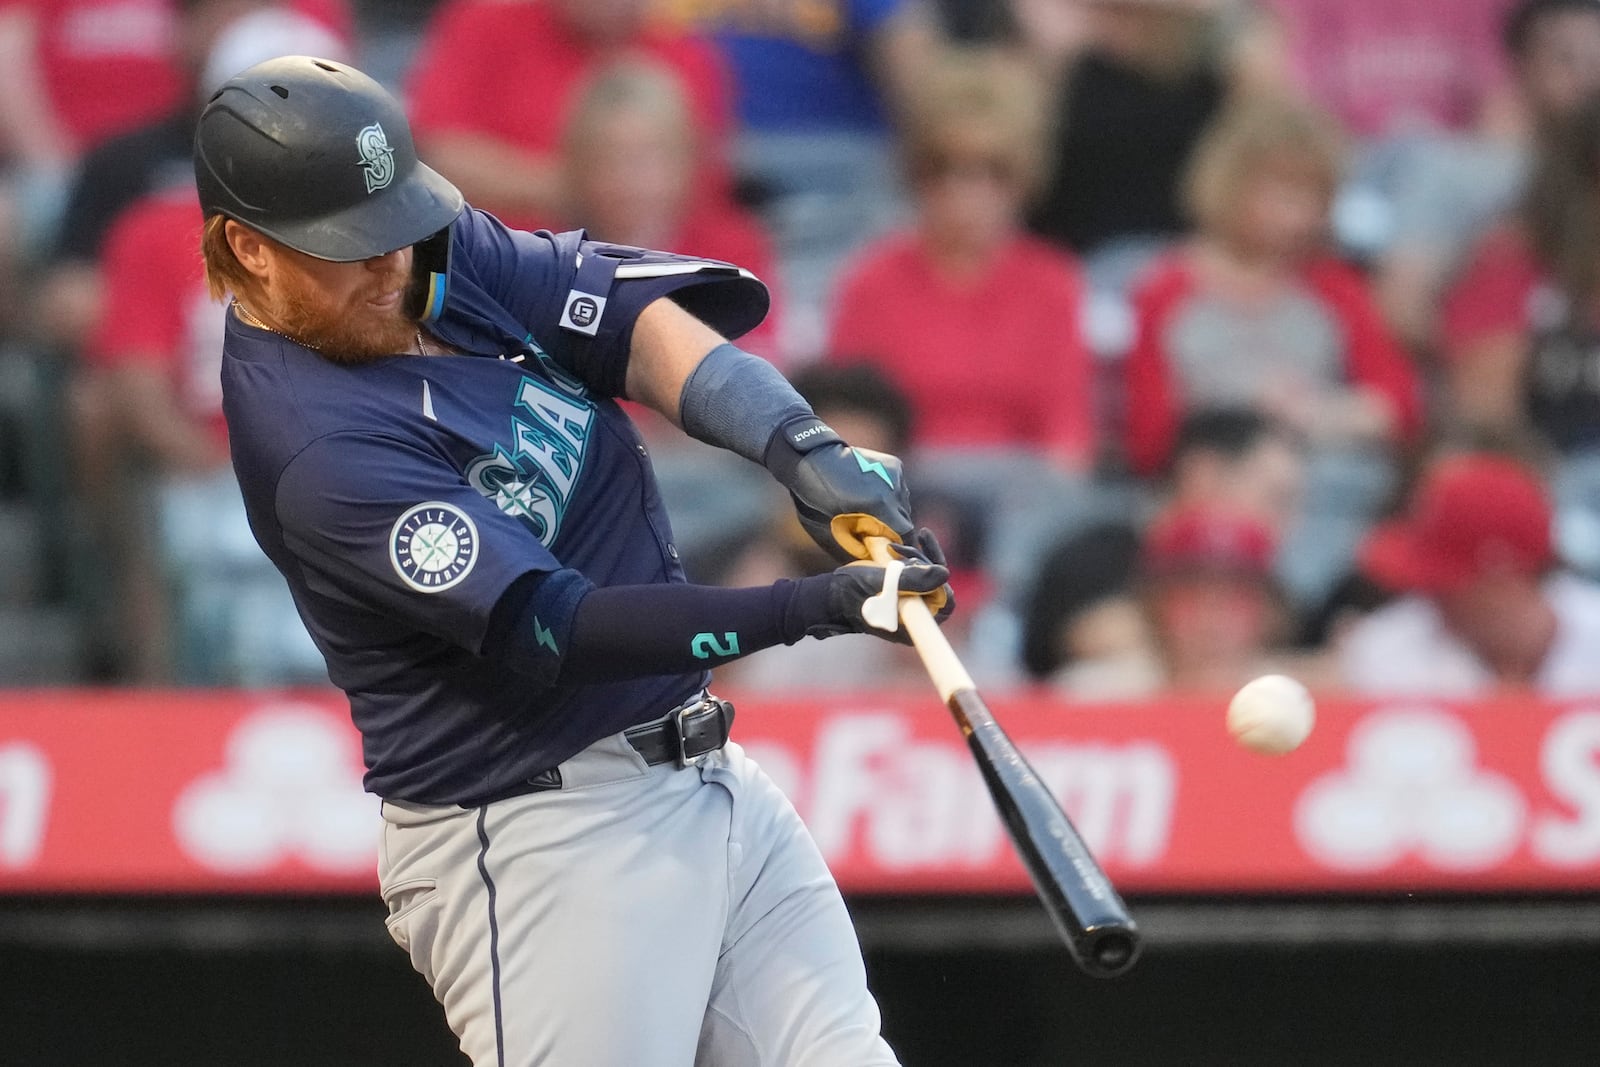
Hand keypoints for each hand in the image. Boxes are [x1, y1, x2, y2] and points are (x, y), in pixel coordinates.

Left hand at [788, 444, 913, 561]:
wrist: (812, 462)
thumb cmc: (817, 502)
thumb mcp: (834, 534)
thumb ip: (860, 549)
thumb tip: (877, 562)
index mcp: (880, 505)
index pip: (905, 534)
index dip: (898, 546)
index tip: (886, 551)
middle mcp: (894, 488)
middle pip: (905, 520)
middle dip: (892, 530)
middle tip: (872, 532)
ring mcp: (897, 475)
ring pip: (903, 505)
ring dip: (891, 513)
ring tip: (869, 511)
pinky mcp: (896, 465)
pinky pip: (900, 490)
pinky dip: (890, 497)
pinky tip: (871, 494)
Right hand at [809, 529, 954, 643]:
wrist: (829, 596)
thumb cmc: (851, 593)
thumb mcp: (879, 583)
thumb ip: (911, 580)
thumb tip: (944, 573)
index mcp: (914, 624)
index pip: (945, 602)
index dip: (938, 580)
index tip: (922, 560)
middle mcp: (916, 617)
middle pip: (938, 585)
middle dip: (923, 563)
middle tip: (900, 549)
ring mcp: (910, 605)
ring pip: (929, 576)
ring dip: (915, 558)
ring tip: (893, 549)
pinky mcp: (903, 593)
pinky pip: (918, 574)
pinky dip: (911, 559)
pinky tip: (898, 548)